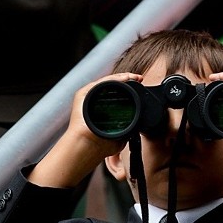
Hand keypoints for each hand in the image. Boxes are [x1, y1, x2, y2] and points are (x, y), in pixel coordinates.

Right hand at [29, 73, 141, 187]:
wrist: (88, 146)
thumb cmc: (100, 145)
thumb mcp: (120, 137)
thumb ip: (128, 131)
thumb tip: (138, 128)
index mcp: (102, 109)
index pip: (117, 94)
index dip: (129, 87)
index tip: (140, 84)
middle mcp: (94, 101)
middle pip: (112, 85)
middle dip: (127, 80)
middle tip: (139, 78)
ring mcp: (88, 97)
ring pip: (107, 82)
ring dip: (122, 77)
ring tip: (133, 76)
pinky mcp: (82, 94)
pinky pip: (100, 83)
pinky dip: (113, 79)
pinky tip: (124, 78)